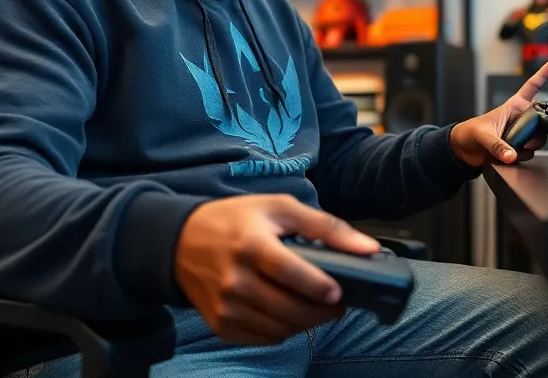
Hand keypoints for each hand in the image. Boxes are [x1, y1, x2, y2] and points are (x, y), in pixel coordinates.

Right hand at [174, 194, 378, 345]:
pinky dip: (283, 329)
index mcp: (251, 245)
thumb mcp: (279, 208)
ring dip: (306, 322)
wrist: (179, 242)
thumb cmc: (234, 221)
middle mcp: (235, 280)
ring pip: (282, 328)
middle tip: (337, 302)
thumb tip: (369, 249)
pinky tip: (286, 311)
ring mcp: (227, 306)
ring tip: (314, 305)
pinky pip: (265, 338)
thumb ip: (326, 227)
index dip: (320, 287)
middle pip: (291, 309)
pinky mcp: (221, 324)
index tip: (339, 292)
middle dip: (323, 311)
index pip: (291, 273)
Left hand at [448, 57, 547, 166]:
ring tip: (514, 147)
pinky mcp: (521, 147)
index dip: (544, 72)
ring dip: (532, 145)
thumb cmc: (471, 133)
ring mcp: (523, 133)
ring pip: (541, 138)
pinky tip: (513, 155)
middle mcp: (522, 117)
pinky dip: (524, 155)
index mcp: (514, 106)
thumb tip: (511, 155)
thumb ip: (498, 146)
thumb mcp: (484, 136)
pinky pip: (532, 152)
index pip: (532, 85)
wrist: (465, 151)